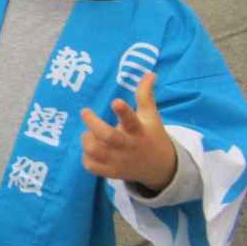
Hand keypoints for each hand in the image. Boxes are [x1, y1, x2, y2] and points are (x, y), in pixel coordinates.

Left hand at [80, 73, 176, 191]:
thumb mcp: (151, 116)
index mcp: (139, 131)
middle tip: (85, 111)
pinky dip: (86, 157)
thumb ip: (145, 95)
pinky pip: (92, 166)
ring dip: (87, 140)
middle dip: (93, 124)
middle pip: (108, 136)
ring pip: (96, 152)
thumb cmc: (151, 136)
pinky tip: (90, 149)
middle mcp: (128, 146)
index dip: (123, 111)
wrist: (161, 168)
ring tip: (88, 134)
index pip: (132, 120)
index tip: (115, 101)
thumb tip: (150, 73)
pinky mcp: (111, 172)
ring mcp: (119, 160)